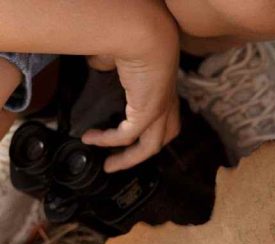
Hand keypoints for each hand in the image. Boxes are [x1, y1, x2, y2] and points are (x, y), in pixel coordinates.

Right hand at [80, 6, 180, 172]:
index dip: (147, 134)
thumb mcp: (118, 55)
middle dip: (139, 156)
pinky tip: (93, 139)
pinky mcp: (149, 112)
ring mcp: (162, 110)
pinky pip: (128, 135)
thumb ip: (109, 65)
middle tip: (116, 163)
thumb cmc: (131, 38)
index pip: (164, 121)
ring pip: (150, 147)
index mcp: (164, 91)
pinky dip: (109, 140)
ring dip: (128, 159)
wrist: (142, 34)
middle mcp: (168, 104)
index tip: (125, 140)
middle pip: (161, 140)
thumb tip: (97, 64)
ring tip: (108, 165)